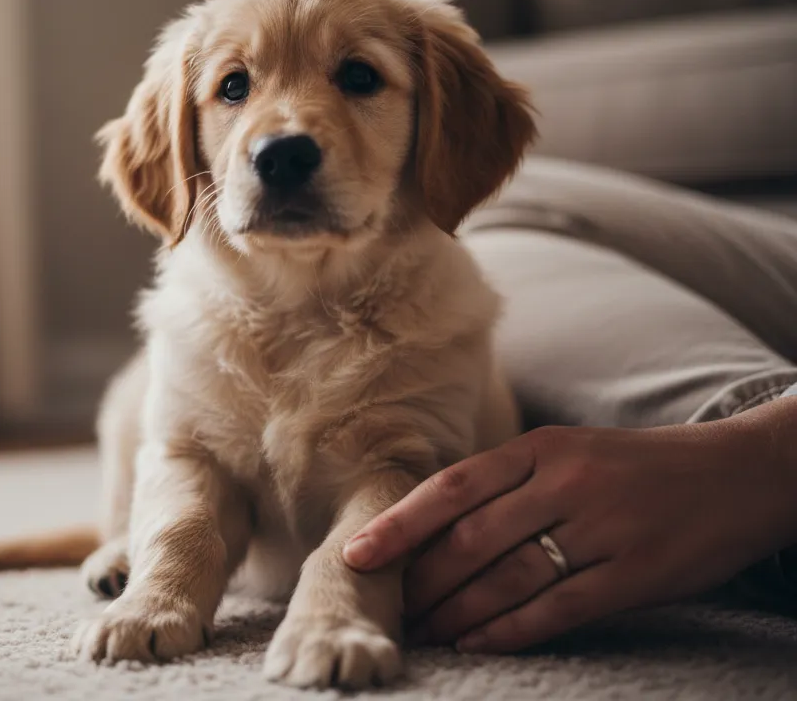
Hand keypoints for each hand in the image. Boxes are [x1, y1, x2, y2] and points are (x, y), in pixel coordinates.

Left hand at [343, 398, 796, 653]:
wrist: (734, 474)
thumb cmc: (630, 467)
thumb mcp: (565, 451)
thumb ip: (505, 481)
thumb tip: (430, 527)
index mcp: (540, 447)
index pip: (452, 487)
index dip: (399, 525)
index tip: (356, 554)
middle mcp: (564, 482)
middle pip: (471, 540)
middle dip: (422, 581)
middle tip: (390, 610)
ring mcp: (602, 528)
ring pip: (507, 578)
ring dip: (456, 613)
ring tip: (425, 635)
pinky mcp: (635, 573)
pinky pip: (557, 609)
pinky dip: (508, 630)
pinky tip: (476, 643)